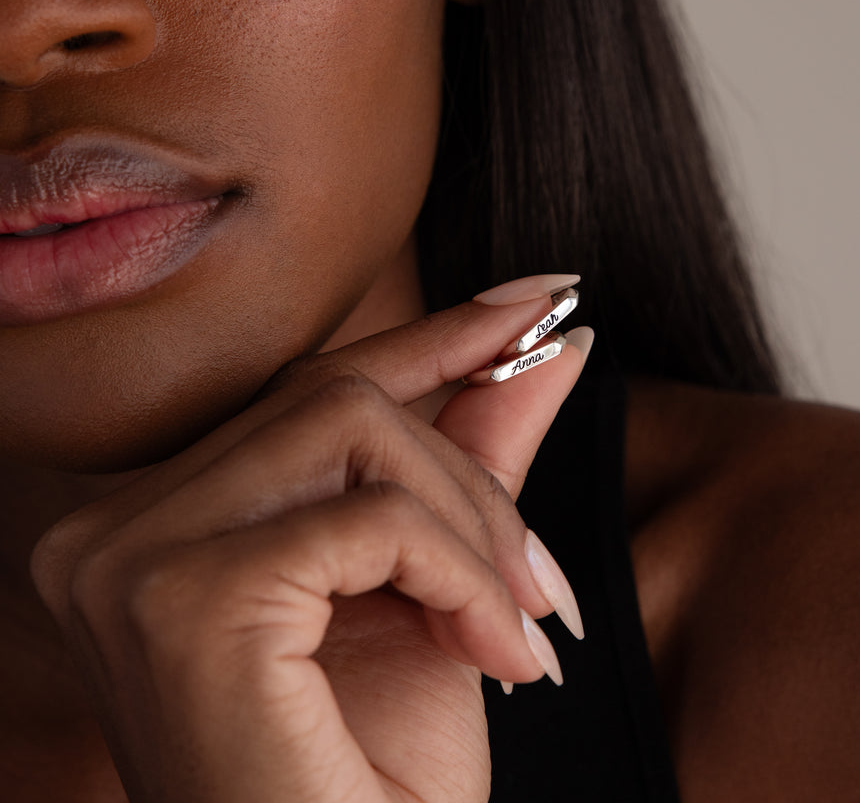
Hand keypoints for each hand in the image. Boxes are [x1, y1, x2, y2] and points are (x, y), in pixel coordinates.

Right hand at [30, 285, 591, 802]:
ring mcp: (130, 561)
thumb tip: (555, 340)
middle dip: (466, 473)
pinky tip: (495, 657)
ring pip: (354, 430)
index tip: (535, 296)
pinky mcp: (182, 604)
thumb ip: (480, 459)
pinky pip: (371, 520)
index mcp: (159, 523)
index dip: (431, 334)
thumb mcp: (440, 590)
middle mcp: (114, 529)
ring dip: (471, 526)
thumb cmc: (376, 779)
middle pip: (334, 397)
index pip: (307, 387)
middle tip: (541, 582)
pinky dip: (462, 575)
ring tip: (521, 629)